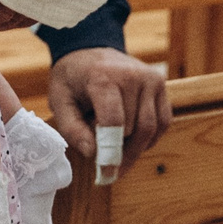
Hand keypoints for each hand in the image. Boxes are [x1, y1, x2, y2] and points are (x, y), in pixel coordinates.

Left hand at [48, 46, 170, 171]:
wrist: (89, 48)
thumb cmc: (72, 78)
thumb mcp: (59, 100)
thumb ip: (72, 129)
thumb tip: (93, 154)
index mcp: (103, 77)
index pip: (113, 123)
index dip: (110, 153)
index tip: (106, 175)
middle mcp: (132, 75)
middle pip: (132, 129)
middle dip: (118, 151)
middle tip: (104, 164)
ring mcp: (151, 79)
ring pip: (150, 129)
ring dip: (135, 149)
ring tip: (118, 158)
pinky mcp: (161, 84)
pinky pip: (163, 121)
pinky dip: (149, 137)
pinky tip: (133, 142)